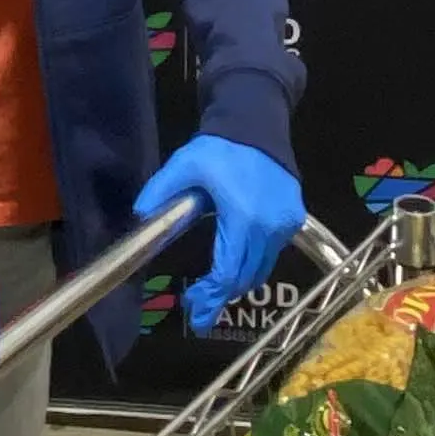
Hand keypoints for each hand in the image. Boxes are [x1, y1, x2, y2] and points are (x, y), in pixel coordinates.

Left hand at [138, 135, 304, 333]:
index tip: (194, 310)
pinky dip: (253, 262)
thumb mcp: (183, 166)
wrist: (256, 125)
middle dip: (221, 295)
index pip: (228, 273)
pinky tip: (235, 260)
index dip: (210, 296)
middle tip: (198, 305)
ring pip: (262, 269)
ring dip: (238, 280)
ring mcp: (286, 225)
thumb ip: (160, 192)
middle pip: (246, 278)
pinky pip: (272, 252)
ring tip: (214, 286)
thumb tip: (140, 216)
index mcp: (242, 219)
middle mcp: (270, 227)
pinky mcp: (294, 220)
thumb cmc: (219, 149)